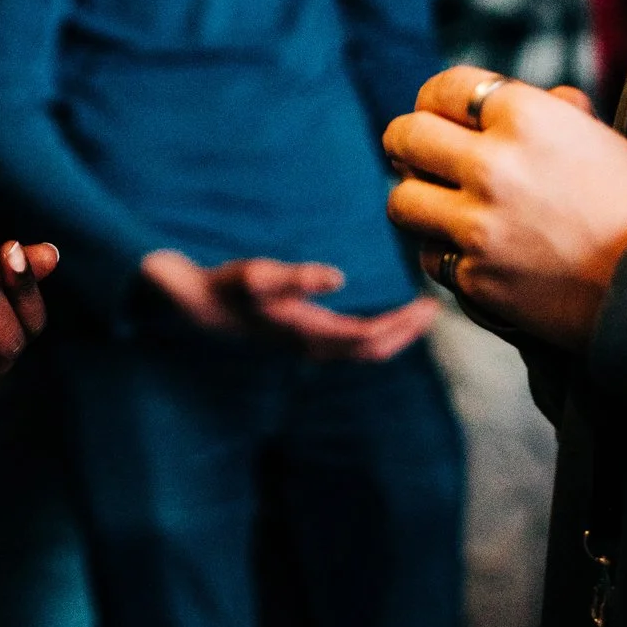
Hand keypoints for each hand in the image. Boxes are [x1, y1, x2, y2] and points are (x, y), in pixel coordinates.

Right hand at [140, 250, 435, 359]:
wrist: (194, 307)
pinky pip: (348, 342)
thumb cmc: (227, 287)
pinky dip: (371, 331)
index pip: (371, 338)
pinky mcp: (299, 337)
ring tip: (412, 311)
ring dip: (391, 333)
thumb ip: (297, 277)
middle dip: (406, 331)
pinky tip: (373, 311)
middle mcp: (314, 347)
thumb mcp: (258, 276)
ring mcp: (306, 345)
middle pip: (373, 350)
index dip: (404, 325)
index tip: (429, 305)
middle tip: (432, 308)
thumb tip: (339, 276)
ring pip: (362, 349)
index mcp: (311, 335)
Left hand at [384, 65, 626, 347]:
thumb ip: (562, 119)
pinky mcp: (476, 278)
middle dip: (409, 147)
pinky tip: (476, 257)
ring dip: (419, 202)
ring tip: (441, 210)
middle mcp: (491, 163)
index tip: (442, 118)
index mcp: (526, 116)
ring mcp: (477, 224)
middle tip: (422, 161)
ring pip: (401, 201)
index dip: (437, 102)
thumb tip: (547, 101)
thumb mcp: (612, 143)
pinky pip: (432, 257)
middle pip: (404, 137)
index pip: (443, 88)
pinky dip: (447, 256)